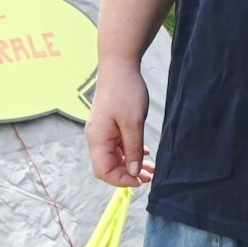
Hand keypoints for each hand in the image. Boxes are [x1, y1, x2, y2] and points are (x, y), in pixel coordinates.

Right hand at [86, 60, 153, 186]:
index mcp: (97, 138)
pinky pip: (117, 145)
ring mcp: (102, 131)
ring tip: (151, 168)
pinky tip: (145, 152)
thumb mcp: (133, 123)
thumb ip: (133, 149)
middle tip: (150, 176)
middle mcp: (96, 137)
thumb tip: (133, 171)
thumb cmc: (125, 91)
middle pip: (108, 166)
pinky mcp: (109, 125)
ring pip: (114, 156)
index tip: (142, 180)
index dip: (122, 180)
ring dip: (132, 164)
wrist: (119, 65)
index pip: (104, 171)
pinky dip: (130, 152)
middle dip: (129, 174)